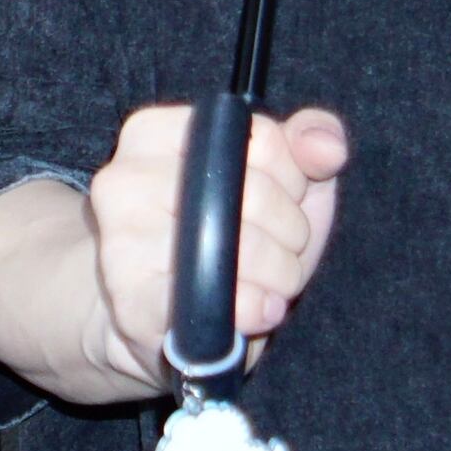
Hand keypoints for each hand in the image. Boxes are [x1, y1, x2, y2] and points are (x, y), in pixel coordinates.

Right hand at [87, 101, 350, 379]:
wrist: (156, 317)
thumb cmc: (221, 239)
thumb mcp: (273, 179)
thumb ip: (307, 144)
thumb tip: (329, 148)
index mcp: (151, 132)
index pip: (260, 136)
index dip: (292, 177)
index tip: (280, 199)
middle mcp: (124, 178)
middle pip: (254, 192)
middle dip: (291, 232)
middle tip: (278, 254)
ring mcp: (121, 241)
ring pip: (243, 248)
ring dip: (279, 275)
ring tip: (266, 286)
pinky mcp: (131, 302)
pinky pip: (219, 301)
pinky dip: (254, 310)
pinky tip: (258, 312)